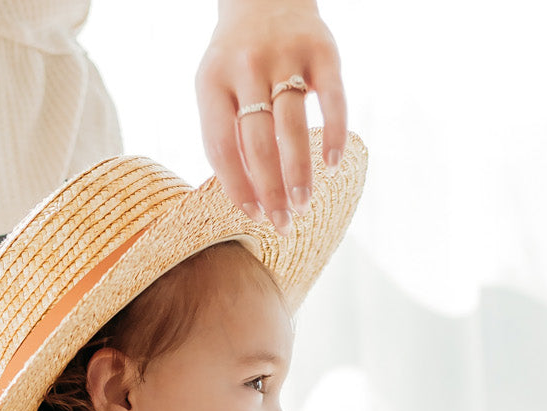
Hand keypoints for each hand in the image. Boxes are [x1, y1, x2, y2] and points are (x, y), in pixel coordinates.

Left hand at [195, 0, 345, 233]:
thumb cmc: (238, 61)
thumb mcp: (217, 88)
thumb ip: (227, 135)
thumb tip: (249, 196)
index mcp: (212, 81)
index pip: (221, 147)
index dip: (238, 187)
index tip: (255, 215)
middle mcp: (246, 66)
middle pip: (258, 143)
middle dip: (271, 190)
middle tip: (283, 223)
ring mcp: (284, 55)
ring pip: (292, 126)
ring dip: (298, 172)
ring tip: (303, 204)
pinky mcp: (322, 49)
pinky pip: (332, 99)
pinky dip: (334, 134)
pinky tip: (333, 165)